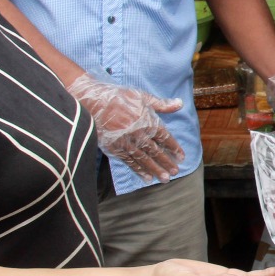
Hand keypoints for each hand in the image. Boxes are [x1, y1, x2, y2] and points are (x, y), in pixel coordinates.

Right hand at [68, 73, 184, 182]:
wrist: (92, 102)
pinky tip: (146, 178)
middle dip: (167, 162)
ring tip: (165, 179)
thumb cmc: (118, 97)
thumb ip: (161, 104)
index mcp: (148, 121)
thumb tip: (180, 103)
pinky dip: (139, 170)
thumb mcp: (142, 96)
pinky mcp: (115, 149)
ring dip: (155, 169)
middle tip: (176, 172)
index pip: (165, 138)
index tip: (182, 157)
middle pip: (156, 151)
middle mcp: (139, 134)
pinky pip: (130, 162)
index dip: (174, 148)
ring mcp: (127, 143)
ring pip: (144, 159)